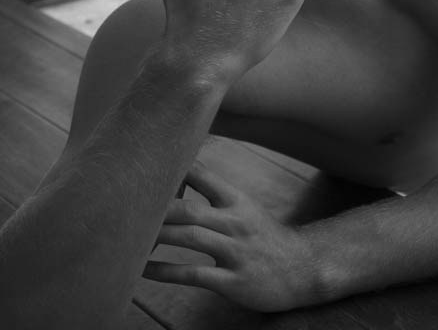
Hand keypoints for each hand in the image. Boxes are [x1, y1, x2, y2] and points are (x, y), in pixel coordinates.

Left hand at [143, 163, 318, 311]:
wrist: (300, 268)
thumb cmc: (261, 234)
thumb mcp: (243, 206)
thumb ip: (213, 192)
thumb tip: (179, 172)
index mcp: (236, 200)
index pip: (202, 175)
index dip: (173, 169)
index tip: (145, 166)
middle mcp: (235, 222)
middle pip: (189, 209)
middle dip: (157, 209)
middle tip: (126, 207)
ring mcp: (235, 251)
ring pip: (189, 239)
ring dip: (157, 238)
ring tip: (128, 238)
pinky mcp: (233, 281)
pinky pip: (194, 274)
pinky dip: (166, 272)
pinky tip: (144, 270)